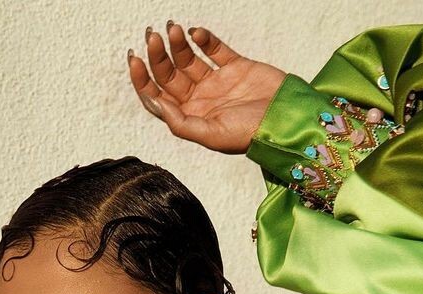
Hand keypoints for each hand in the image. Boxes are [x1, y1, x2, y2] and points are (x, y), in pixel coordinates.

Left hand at [127, 22, 287, 153]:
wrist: (287, 120)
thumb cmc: (251, 135)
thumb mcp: (211, 135)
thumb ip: (181, 123)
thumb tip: (154, 103)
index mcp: (190, 119)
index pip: (157, 97)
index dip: (142, 79)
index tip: (134, 59)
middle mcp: (200, 100)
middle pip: (169, 75)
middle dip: (158, 56)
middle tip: (153, 36)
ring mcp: (217, 82)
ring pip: (188, 59)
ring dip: (177, 44)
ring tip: (173, 30)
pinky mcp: (235, 66)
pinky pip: (214, 49)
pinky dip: (203, 39)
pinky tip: (196, 33)